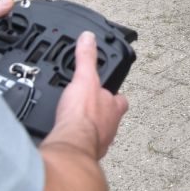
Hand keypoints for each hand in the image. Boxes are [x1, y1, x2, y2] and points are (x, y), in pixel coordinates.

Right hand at [47, 31, 127, 158]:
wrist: (71, 145)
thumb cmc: (82, 115)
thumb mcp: (84, 78)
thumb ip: (87, 58)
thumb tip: (88, 38)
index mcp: (114, 107)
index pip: (120, 98)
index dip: (115, 94)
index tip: (107, 90)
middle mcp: (111, 126)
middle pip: (110, 117)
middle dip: (101, 113)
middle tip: (89, 108)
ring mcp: (100, 141)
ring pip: (99, 133)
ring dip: (90, 128)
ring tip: (78, 123)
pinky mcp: (86, 153)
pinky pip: (84, 146)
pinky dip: (78, 141)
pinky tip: (69, 138)